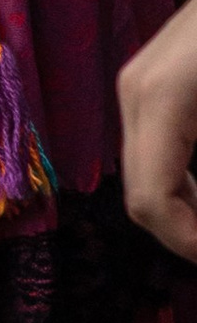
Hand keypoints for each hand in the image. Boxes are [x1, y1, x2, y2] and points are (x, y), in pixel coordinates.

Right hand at [121, 0, 196, 261]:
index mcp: (159, 101)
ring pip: (144, 172)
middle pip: (141, 192)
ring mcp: (137, 83)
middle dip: (185, 231)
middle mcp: (134, 93)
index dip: (188, 244)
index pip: (149, 201)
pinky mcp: (150, 79)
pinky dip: (182, 180)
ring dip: (183, 208)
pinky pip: (153, 147)